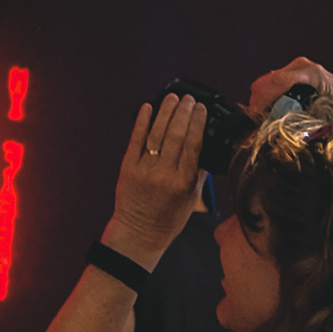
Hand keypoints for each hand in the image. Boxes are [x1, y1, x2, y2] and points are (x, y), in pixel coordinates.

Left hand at [103, 93, 204, 263]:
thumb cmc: (168, 219)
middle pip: (176, 135)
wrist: (139, 233)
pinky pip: (135, 140)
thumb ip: (198, 174)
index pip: (193, 144)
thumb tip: (204, 148)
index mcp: (183, 181)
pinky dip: (141, 122)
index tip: (201, 108)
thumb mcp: (191, 200)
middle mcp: (164, 173)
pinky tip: (147, 107)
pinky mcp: (128, 167)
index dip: (197, 123)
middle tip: (188, 98)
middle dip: (183, 112)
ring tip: (172, 98)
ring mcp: (145, 169)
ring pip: (157, 133)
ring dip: (165, 112)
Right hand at [248, 52, 332, 120]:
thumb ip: (300, 125)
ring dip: (265, 106)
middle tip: (263, 127)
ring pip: (267, 86)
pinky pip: (274, 88)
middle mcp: (301, 66)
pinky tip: (280, 116)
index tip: (254, 122)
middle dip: (260, 107)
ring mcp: (298, 69)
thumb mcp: (326, 123)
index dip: (259, 103)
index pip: (273, 83)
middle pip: (265, 84)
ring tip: (272, 124)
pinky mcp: (296, 75)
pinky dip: (272, 103)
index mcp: (310, 73)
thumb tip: (275, 133)